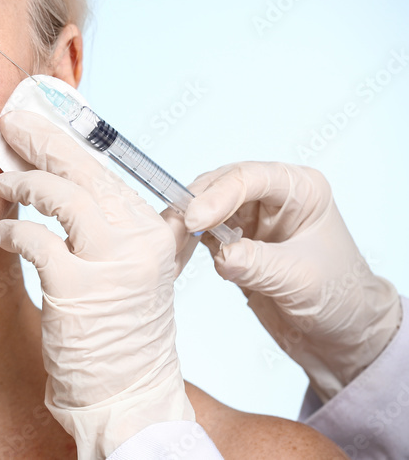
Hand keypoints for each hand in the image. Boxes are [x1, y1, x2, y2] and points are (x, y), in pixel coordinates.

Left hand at [0, 110, 193, 458]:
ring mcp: (111, 263)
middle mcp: (140, 240)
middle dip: (42, 140)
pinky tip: (1, 233)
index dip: (69, 140)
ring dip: (24, 182)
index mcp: (157, 230)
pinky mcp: (78, 289)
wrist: (130, 394)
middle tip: (10, 122)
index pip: (108, 168)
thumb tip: (71, 175)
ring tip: (1, 181)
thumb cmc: (122, 329)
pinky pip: (36, 240)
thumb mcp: (137, 269)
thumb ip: (120, 225)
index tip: (40, 120)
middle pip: (85, 170)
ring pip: (62, 196)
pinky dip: (12, 231)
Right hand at [184, 161, 401, 400]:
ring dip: (184, 223)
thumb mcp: (301, 280)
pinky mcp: (234, 240)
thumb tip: (220, 255)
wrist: (341, 334)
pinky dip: (185, 241)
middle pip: (220, 185)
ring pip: (204, 206)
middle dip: (194, 205)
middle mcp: (273, 196)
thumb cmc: (341, 298)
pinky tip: (177, 255)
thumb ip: (258, 264)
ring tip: (169, 243)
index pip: (250, 178)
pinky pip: (201, 232)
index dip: (218, 196)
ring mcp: (251, 217)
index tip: (195, 220)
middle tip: (173, 230)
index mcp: (300, 189)